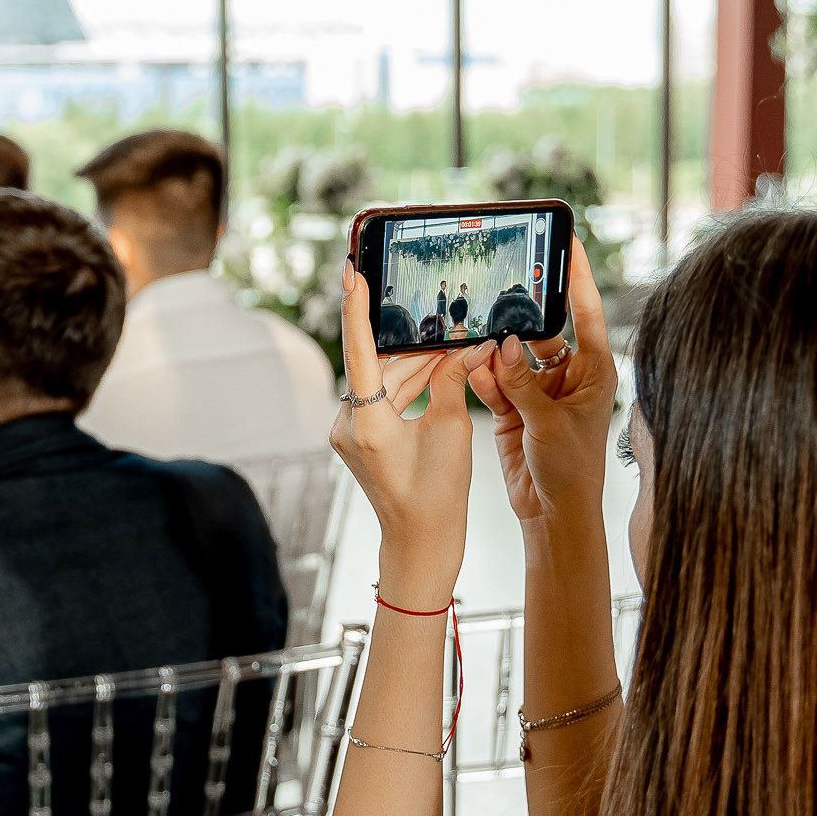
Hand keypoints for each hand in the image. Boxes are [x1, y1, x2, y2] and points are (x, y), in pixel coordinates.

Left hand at [332, 260, 494, 608]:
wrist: (419, 543)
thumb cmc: (438, 498)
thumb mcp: (451, 432)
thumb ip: (453, 381)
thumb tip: (469, 346)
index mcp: (365, 423)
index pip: (358, 352)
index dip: (356, 308)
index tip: (350, 271)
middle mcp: (347, 424)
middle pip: (380, 366)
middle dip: (418, 344)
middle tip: (447, 314)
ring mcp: (351, 431)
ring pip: (385, 381)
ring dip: (419, 365)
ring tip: (457, 344)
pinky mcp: (360, 437)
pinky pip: (385, 398)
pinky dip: (412, 385)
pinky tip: (442, 367)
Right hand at [467, 238, 619, 533]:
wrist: (553, 514)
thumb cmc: (571, 470)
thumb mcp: (549, 422)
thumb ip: (523, 383)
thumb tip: (504, 347)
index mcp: (594, 371)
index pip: (586, 312)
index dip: (577, 276)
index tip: (569, 240)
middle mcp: (568, 376)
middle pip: (541, 332)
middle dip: (518, 321)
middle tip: (498, 292)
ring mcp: (539, 392)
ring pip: (512, 357)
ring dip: (495, 355)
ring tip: (479, 346)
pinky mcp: (514, 410)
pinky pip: (495, 382)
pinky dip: (484, 378)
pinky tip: (475, 371)